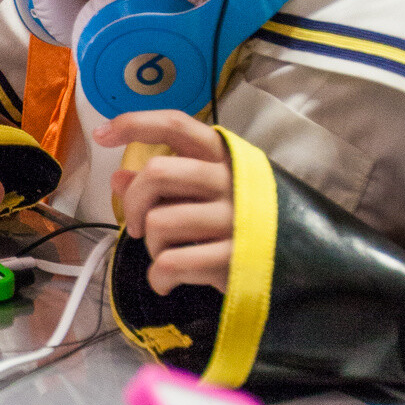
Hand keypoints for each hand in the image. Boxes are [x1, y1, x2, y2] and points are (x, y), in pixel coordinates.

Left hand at [96, 109, 232, 293]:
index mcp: (224, 157)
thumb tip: (118, 177)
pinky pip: (170, 263)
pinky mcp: (234, 259)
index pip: (177, 125)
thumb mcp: (208, 194)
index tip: (101, 134)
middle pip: (157, 172)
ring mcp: (235, 219)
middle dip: (132, 202)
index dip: (135, 123)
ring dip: (150, 245)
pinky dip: (158, 277)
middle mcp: (231, 181)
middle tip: (136, 225)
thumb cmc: (243, 222)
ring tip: (165, 255)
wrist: (303, 264)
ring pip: (158, 222)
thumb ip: (165, 183)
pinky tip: (166, 281)